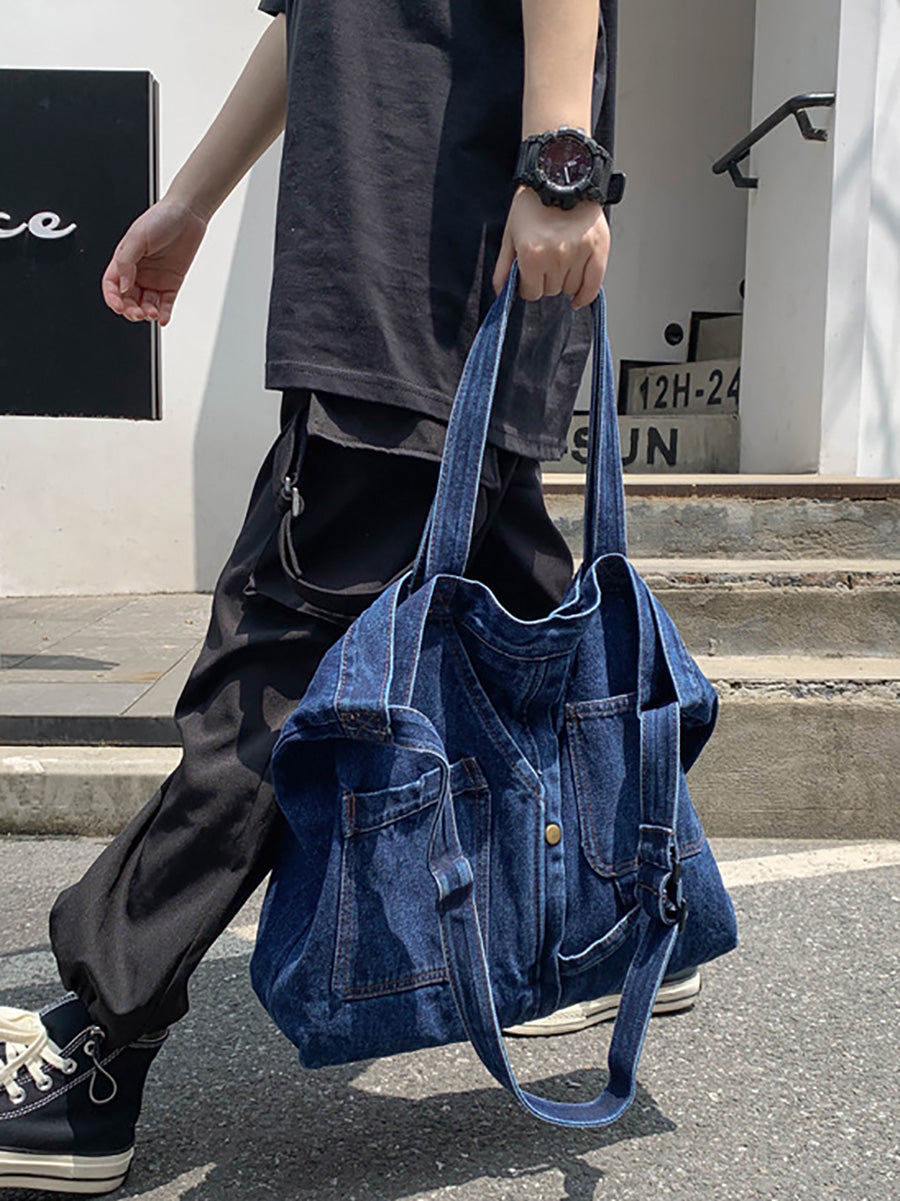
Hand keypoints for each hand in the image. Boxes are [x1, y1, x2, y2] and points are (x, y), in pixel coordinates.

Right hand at [101, 197, 207, 325]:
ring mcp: (155, 279)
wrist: (188, 215)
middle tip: (137, 313)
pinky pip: (165, 303)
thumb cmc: (161, 218)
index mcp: (124, 260)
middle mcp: (138, 272)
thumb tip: (122, 286)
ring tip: (151, 313)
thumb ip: (126, 262)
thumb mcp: (136, 237)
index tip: (118, 306)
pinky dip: (163, 313)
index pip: (112, 285)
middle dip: (131, 310)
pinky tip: (162, 318)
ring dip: (147, 312)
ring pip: (146, 304)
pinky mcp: (172, 283)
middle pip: (128, 299)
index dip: (112, 298)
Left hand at [493, 186, 609, 309]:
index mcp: (532, 255)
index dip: (528, 285)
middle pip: (550, 291)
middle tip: (546, 260)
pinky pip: (593, 285)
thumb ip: (503, 267)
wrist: (560, 177)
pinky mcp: (598, 248)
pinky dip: (584, 295)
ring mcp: (579, 253)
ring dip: (564, 281)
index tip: (530, 276)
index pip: (531, 293)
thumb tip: (501, 294)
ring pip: (569, 288)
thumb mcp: (510, 233)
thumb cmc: (532, 203)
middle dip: (545, 280)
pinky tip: (577, 298)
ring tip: (561, 259)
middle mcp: (557, 256)